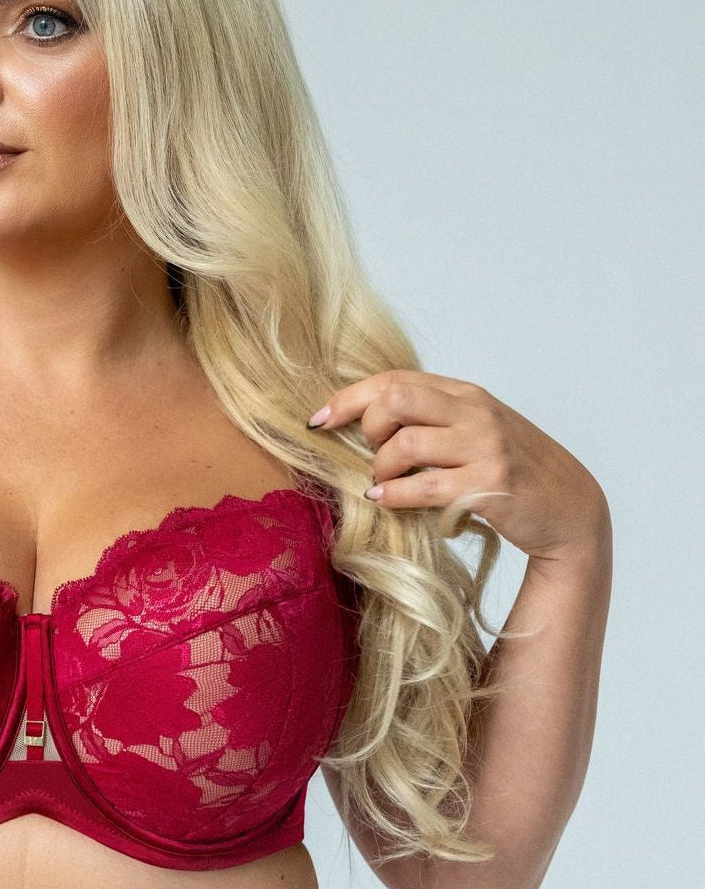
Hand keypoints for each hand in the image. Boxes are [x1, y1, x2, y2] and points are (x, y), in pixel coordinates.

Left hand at [307, 370, 608, 562]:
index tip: (318, 419)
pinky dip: (395, 495)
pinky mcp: (490, 486)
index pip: (395, 380)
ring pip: (405, 445)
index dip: (349, 398)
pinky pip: (424, 486)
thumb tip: (363, 422)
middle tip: (368, 455)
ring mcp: (486, 447)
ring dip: (380, 469)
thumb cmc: (511, 471)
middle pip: (395, 400)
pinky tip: (386, 501)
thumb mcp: (473, 431)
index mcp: (465, 394)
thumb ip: (430, 420)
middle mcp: (475, 412)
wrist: (571, 509)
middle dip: (366, 429)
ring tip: (381, 485)